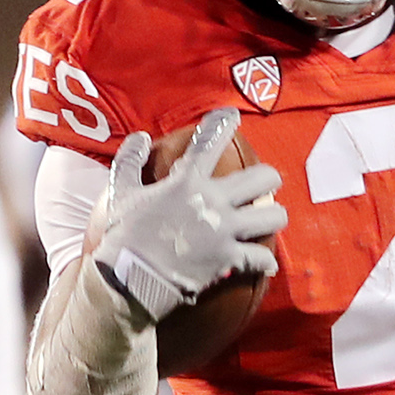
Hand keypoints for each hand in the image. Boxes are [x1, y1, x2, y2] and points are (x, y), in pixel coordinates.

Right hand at [91, 108, 285, 321]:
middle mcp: (213, 201)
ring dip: (273, 217)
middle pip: (264, 179)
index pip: (211, 140)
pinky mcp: (228, 260)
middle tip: (263, 186)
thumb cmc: (123, 234)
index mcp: (187, 181)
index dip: (225, 122)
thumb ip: (130, 160)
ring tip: (266, 220)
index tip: (233, 115)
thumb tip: (140, 137)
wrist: (128, 279)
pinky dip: (264, 260)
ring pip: (274, 216)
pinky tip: (263, 262)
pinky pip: (262, 256)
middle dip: (269, 179)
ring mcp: (224, 231)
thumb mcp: (120, 192)